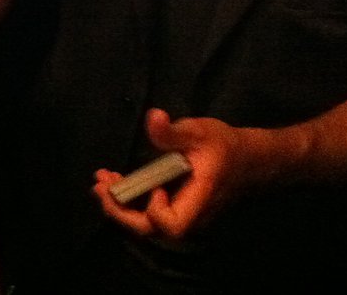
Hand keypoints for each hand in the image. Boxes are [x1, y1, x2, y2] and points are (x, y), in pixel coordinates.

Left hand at [93, 108, 249, 240]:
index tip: (154, 186)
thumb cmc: (225, 146)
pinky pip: (147, 213)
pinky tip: (114, 180)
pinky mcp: (173, 207)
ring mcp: (180, 213)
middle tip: (99, 185)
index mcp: (198, 200)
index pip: (173, 226)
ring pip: (145, 222)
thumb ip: (174, 131)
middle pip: (150, 229)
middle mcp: (188, 214)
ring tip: (101, 180)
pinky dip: (128, 199)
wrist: (247, 160)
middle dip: (120, 210)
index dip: (156, 211)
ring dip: (119, 203)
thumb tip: (153, 117)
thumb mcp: (200, 132)